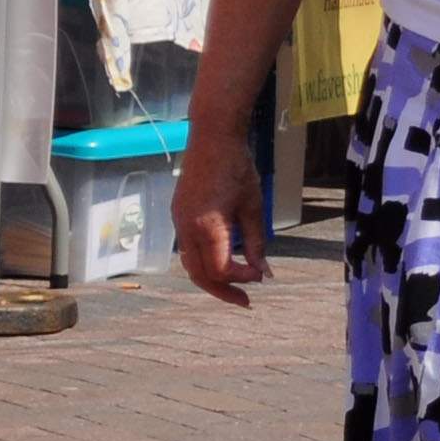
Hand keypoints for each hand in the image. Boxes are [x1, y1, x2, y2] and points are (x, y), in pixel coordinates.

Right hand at [170, 143, 270, 307]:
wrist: (211, 138)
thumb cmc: (237, 168)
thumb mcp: (253, 205)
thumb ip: (256, 241)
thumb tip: (263, 272)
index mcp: (208, 226)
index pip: (220, 269)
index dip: (241, 278)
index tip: (260, 276)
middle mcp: (187, 229)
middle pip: (199, 275)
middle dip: (222, 291)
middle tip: (245, 302)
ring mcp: (177, 223)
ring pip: (190, 265)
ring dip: (211, 280)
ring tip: (233, 288)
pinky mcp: (176, 216)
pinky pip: (187, 249)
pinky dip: (202, 263)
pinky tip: (220, 263)